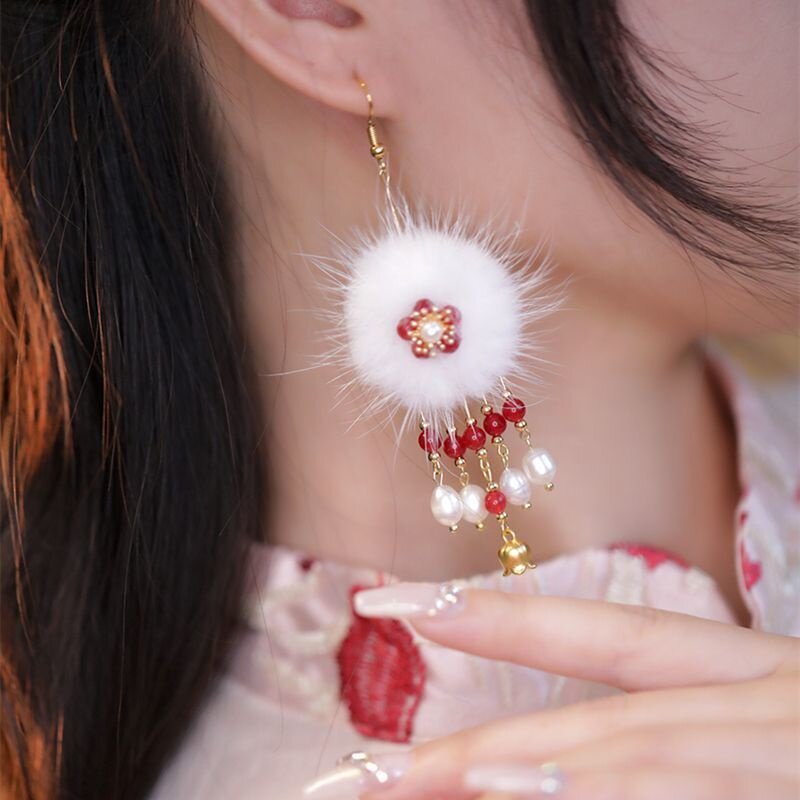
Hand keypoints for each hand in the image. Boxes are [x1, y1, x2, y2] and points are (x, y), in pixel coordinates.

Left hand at [355, 586, 799, 799]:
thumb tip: (580, 749)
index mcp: (748, 672)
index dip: (500, 613)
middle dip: (481, 738)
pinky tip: (541, 797)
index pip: (602, 632)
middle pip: (602, 710)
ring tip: (432, 781)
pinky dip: (626, 793)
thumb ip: (680, 722)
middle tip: (365, 766)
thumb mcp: (760, 713)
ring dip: (542, 771)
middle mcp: (765, 699)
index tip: (400, 605)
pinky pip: (698, 786)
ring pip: (646, 753)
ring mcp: (787, 743)